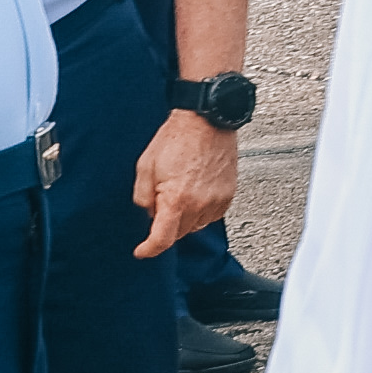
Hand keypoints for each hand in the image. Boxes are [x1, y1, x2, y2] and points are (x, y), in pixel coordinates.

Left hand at [130, 109, 240, 259]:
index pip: (162, 240)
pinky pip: (211, 215)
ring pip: (196, 226)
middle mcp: (199, 205)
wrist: (206, 121)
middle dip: (166, 225)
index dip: (148, 250)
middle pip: (179, 234)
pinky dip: (201, 210)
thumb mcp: (145, 167)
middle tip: (161, 201)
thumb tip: (150, 213)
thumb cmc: (176, 139)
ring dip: (185, 217)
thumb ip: (143, 198)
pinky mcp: (228, 195)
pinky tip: (195, 190)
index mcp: (176, 200)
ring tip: (180, 191)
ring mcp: (217, 201)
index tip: (142, 251)